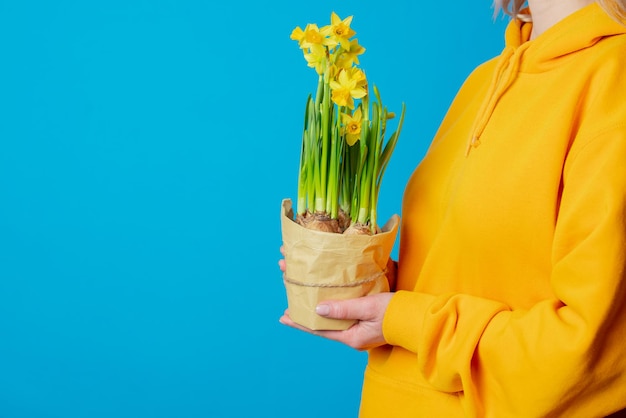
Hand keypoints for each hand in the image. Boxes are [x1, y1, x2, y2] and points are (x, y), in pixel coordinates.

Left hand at [279, 292, 393, 350]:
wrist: (417, 317)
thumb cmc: (395, 312)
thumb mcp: (367, 307)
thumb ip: (343, 309)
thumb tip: (318, 309)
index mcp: (352, 337)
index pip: (320, 330)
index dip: (301, 322)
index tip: (284, 316)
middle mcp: (353, 336)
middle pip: (324, 324)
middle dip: (307, 311)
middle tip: (289, 303)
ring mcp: (359, 330)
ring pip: (332, 318)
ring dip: (317, 307)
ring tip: (303, 297)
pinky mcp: (365, 321)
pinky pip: (343, 314)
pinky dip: (331, 306)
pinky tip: (325, 298)